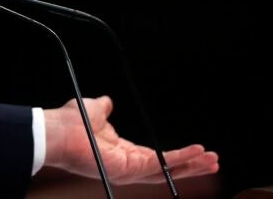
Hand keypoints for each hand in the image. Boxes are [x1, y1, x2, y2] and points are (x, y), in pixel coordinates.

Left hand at [43, 96, 218, 183]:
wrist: (58, 131)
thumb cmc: (71, 123)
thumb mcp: (94, 110)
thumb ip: (104, 108)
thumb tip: (107, 101)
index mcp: (123, 152)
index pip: (156, 158)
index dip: (176, 156)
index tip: (195, 151)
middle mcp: (129, 164)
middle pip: (167, 169)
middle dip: (191, 166)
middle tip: (212, 162)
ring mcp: (130, 170)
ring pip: (168, 171)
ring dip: (192, 166)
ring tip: (213, 162)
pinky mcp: (130, 168)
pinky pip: (161, 164)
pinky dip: (181, 159)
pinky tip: (198, 154)